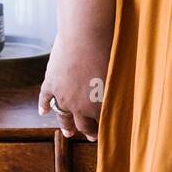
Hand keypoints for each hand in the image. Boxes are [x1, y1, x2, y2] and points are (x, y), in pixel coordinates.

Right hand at [38, 25, 113, 142]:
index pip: (103, 124)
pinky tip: (44, 112)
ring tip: (68, 132)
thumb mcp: (120, 73)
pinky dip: (44, 106)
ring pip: (63, 116)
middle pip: (83, 124)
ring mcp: (62, 95)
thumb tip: (127, 95)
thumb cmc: (109, 50)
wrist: (85, 34)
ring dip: (66, 125)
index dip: (105, 129)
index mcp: (99, 105)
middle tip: (90, 136)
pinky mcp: (50, 83)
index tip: (108, 133)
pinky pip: (45, 99)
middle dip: (88, 131)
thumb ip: (121, 89)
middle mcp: (79, 105)